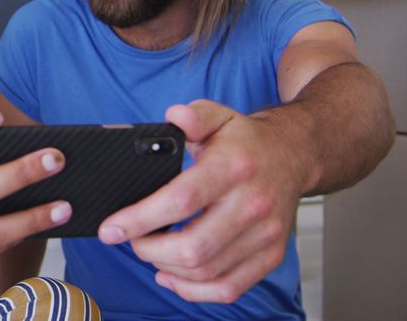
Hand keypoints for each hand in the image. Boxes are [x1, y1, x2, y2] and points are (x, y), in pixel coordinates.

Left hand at [96, 100, 309, 303]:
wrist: (294, 156)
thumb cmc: (246, 141)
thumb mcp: (218, 116)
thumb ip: (194, 115)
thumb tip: (175, 117)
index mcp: (234, 167)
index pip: (182, 200)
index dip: (141, 219)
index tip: (111, 228)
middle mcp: (252, 204)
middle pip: (193, 247)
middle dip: (149, 250)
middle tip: (130, 239)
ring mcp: (265, 234)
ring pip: (207, 272)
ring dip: (167, 268)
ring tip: (149, 252)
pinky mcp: (270, 256)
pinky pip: (229, 288)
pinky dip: (194, 291)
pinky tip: (173, 276)